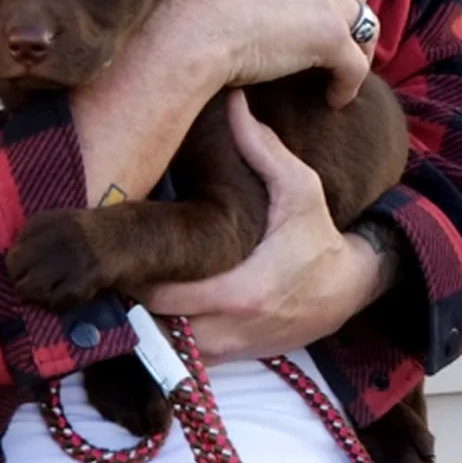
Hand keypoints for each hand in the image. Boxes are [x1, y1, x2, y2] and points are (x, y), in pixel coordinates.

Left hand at [140, 92, 386, 362]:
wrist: (350, 290)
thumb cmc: (318, 237)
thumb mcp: (299, 189)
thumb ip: (263, 149)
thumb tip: (233, 102)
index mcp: (240, 292)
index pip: (161, 297)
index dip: (132, 279)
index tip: (118, 253)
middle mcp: (230, 329)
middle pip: (153, 330)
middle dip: (128, 304)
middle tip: (112, 268)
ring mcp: (230, 350)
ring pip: (163, 352)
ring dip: (143, 326)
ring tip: (125, 290)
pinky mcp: (233, 359)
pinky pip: (182, 360)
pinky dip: (164, 342)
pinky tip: (153, 312)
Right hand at [160, 0, 374, 107]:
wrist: (189, 27)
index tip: (312, 14)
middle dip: (344, 16)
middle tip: (333, 45)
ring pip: (362, 24)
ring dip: (353, 48)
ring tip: (339, 72)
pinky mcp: (331, 33)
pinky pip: (355, 65)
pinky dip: (349, 83)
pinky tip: (334, 98)